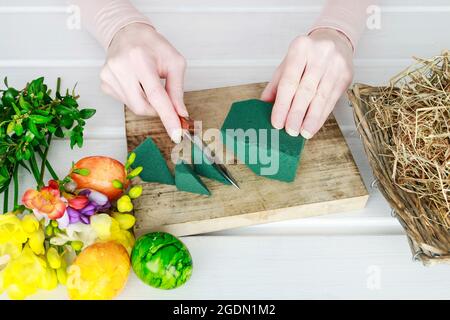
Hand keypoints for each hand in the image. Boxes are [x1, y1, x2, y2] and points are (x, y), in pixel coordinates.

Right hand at [100, 23, 187, 142]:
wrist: (128, 33)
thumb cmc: (153, 46)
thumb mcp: (174, 63)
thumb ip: (177, 90)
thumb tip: (180, 114)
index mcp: (140, 59)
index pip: (156, 95)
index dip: (167, 116)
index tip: (176, 133)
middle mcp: (120, 67)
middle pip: (142, 106)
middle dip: (158, 110)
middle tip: (167, 104)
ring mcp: (108, 75)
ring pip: (134, 107)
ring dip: (148, 103)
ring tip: (149, 83)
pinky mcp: (104, 82)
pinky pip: (126, 102)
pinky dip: (137, 98)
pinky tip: (137, 83)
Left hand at [261, 28, 353, 138]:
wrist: (334, 40)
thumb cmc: (307, 55)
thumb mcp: (288, 64)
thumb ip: (276, 84)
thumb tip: (263, 105)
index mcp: (300, 48)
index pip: (289, 81)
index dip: (282, 104)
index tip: (277, 123)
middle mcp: (320, 54)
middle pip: (306, 90)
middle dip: (296, 114)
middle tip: (290, 131)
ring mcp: (335, 64)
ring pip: (321, 97)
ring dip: (311, 118)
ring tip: (302, 133)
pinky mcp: (346, 75)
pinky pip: (331, 100)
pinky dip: (321, 116)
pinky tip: (313, 126)